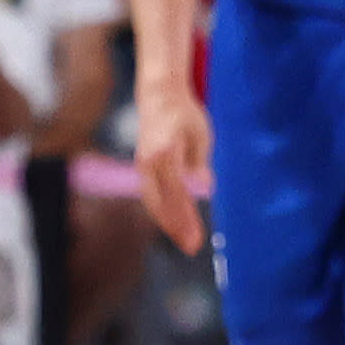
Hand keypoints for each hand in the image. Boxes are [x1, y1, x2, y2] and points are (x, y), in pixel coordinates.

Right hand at [136, 83, 210, 255]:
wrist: (158, 96)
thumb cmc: (185, 114)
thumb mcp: (201, 135)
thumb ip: (200, 163)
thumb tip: (203, 189)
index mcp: (166, 153)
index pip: (178, 193)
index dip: (186, 217)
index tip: (195, 236)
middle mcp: (148, 162)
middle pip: (161, 203)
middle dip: (176, 227)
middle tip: (191, 247)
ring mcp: (142, 165)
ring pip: (152, 202)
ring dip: (168, 222)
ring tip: (185, 240)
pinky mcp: (142, 167)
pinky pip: (151, 194)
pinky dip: (161, 211)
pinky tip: (173, 223)